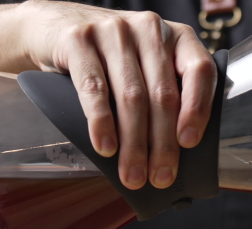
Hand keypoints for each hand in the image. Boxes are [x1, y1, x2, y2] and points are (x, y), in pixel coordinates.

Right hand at [19, 0, 216, 189]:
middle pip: (162, 94)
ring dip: (134, 143)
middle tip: (160, 177)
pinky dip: (101, 122)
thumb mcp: (147, 66)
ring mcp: (114, 30)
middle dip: (163, 143)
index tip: (189, 144)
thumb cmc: (111, 59)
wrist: (51, 27)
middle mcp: (149, 29)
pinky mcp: (78, 39)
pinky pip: (94, 87)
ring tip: (133, 174)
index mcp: (177, 36)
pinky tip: (105, 147)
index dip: (198, 109)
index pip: (200, 71)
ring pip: (131, 96)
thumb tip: (178, 154)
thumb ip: (167, 92)